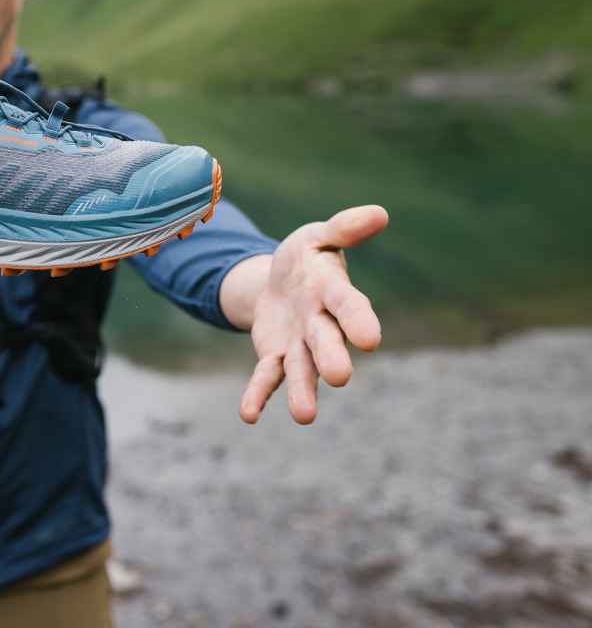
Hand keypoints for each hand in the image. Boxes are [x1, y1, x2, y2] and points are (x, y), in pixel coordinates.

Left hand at [239, 205, 387, 424]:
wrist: (278, 281)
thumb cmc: (305, 259)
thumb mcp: (318, 238)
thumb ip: (344, 228)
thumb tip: (379, 213)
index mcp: (335, 293)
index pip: (350, 307)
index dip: (359, 320)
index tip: (370, 339)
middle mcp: (321, 325)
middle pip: (327, 342)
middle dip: (332, 358)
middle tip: (340, 377)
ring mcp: (300, 345)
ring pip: (302, 370)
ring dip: (303, 391)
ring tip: (304, 416)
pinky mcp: (276, 356)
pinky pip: (267, 377)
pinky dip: (258, 395)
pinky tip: (249, 414)